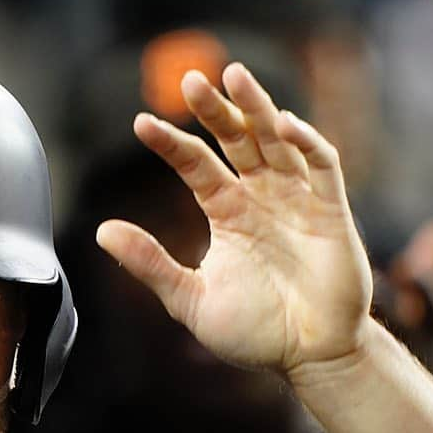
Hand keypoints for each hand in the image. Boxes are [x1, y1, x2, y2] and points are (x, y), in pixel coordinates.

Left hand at [96, 62, 371, 376]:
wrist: (308, 358)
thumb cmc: (254, 331)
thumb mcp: (190, 299)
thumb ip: (150, 264)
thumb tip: (102, 231)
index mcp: (227, 213)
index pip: (196, 166)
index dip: (171, 143)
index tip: (141, 124)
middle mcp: (261, 197)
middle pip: (236, 140)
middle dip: (215, 110)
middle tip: (188, 81)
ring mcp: (296, 200)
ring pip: (276, 141)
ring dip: (257, 108)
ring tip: (233, 75)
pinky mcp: (331, 212)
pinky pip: (322, 166)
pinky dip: (306, 141)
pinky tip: (283, 125)